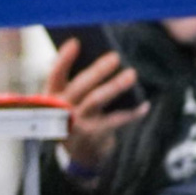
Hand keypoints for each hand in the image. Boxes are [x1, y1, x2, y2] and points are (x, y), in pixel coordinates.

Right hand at [47, 39, 147, 175]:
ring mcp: (76, 123)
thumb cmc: (78, 115)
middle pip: (80, 86)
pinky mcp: (93, 135)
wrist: (80, 152)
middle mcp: (61, 109)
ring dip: (115, 86)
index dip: (64, 59)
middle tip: (115, 56)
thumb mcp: (70, 100)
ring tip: (132, 74)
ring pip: (97, 100)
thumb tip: (106, 61)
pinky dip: (131, 113)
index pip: (55, 74)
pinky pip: (115, 120)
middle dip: (98, 70)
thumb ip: (79, 83)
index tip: (76, 42)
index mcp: (51, 96)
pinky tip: (144, 105)